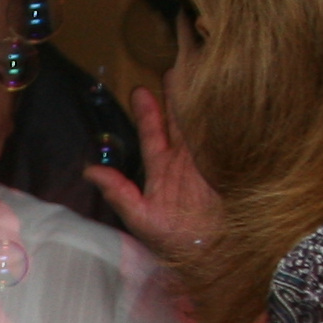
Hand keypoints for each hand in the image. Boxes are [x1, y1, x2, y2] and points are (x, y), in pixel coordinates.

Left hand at [90, 87, 224, 268]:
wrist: (213, 258)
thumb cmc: (175, 243)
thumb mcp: (141, 217)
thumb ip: (117, 192)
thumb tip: (88, 171)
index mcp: (164, 170)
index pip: (154, 133)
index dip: (148, 111)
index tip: (140, 89)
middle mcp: (188, 161)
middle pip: (182, 119)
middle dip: (178, 94)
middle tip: (175, 65)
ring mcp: (212, 160)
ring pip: (204, 122)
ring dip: (202, 98)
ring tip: (199, 69)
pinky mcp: (233, 164)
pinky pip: (229, 137)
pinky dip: (228, 118)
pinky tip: (229, 96)